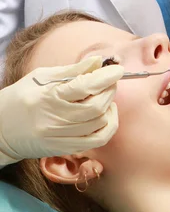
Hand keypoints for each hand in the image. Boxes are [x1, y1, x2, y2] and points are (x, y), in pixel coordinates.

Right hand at [0, 56, 123, 164]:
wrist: (0, 131)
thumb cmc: (19, 98)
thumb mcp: (41, 76)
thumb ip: (72, 70)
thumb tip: (98, 62)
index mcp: (48, 97)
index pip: (84, 87)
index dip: (106, 77)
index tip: (117, 69)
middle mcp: (55, 120)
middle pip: (96, 107)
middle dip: (110, 90)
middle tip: (110, 80)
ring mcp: (60, 137)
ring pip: (99, 124)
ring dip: (110, 107)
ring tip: (106, 96)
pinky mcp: (64, 149)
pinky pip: (96, 141)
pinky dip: (108, 126)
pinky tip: (105, 115)